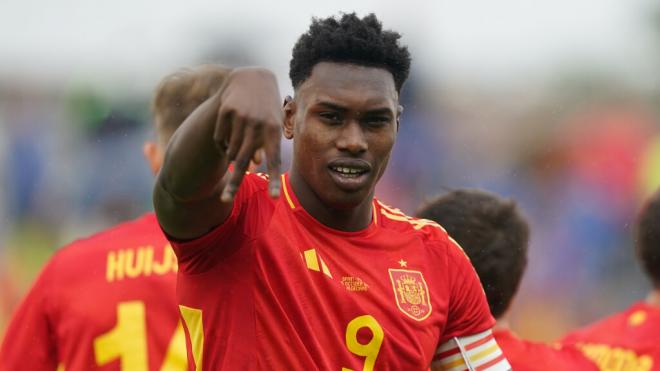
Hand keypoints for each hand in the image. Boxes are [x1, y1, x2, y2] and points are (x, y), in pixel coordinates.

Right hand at [214, 68, 281, 201]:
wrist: (252, 78)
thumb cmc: (266, 107)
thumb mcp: (272, 124)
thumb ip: (266, 145)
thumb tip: (253, 165)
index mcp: (274, 130)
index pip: (275, 160)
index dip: (274, 179)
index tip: (274, 197)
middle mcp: (257, 125)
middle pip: (244, 161)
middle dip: (234, 183)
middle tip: (226, 199)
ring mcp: (241, 118)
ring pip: (231, 151)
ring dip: (232, 155)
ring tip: (237, 144)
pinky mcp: (225, 111)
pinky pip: (220, 139)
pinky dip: (222, 144)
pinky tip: (228, 133)